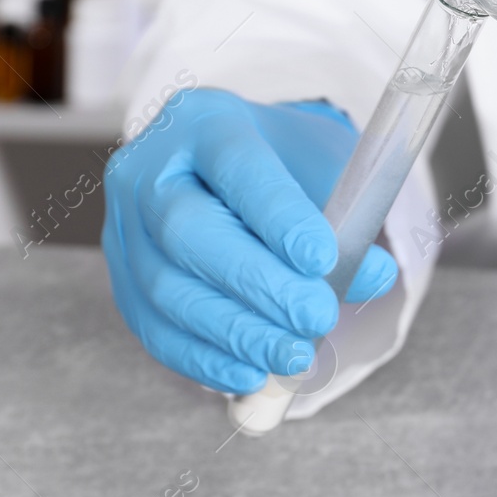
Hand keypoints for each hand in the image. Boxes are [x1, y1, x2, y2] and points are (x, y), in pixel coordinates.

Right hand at [102, 88, 397, 394]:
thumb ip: (349, 222)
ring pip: (165, 286)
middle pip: (187, 229)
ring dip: (235, 332)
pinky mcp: (120, 276)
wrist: (230, 172)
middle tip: (316, 318)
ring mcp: (123, 224)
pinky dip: (203, 359)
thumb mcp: (324, 173)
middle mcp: (148, 166)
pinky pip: (153, 326)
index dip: (277, 215)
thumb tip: (376, 275)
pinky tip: (249, 374)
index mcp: (205, 121)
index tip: (322, 260)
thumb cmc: (282, 168)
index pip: (236, 165)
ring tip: (292, 354)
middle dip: (257, 284)